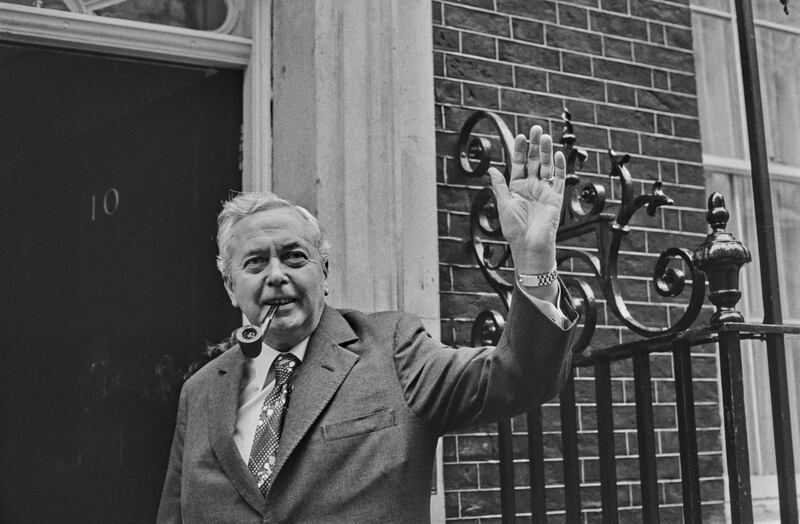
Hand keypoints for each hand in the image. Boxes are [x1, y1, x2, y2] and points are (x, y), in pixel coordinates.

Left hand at [488, 125, 565, 276]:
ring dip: (547, 152)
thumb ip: (499, 186)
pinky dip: (559, 167)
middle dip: (535, 145)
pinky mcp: (556, 197)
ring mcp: (544, 190)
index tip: (521, 136)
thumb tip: (491, 169)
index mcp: (517, 187)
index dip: (521, 150)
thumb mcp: (504, 205)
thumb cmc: (514, 229)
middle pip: (534, 161)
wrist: (529, 245)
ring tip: (546, 137)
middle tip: (536, 129)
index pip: (519, 163)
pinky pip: (559, 179)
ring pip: (546, 166)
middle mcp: (531, 186)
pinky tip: (558, 154)